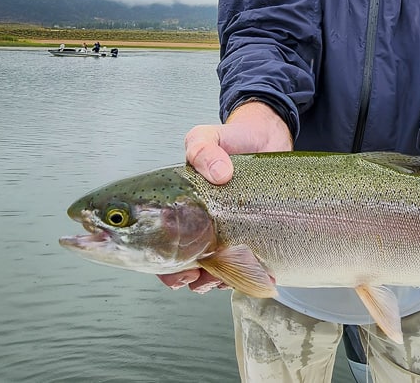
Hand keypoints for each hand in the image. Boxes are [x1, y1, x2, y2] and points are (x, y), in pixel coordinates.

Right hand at [158, 100, 291, 292]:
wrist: (268, 139)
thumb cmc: (231, 140)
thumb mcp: (209, 137)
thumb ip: (204, 149)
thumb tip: (219, 173)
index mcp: (174, 208)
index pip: (151, 244)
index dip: (158, 264)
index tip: (179, 266)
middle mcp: (193, 226)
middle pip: (175, 267)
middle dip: (183, 278)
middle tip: (196, 273)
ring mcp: (220, 235)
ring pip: (206, 274)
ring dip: (211, 280)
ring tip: (224, 271)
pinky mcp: (248, 240)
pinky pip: (240, 271)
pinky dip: (245, 276)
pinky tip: (257, 270)